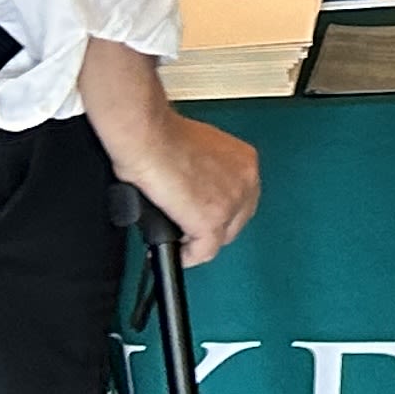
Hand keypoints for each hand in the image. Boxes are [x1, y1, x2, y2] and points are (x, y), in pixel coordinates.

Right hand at [104, 106, 259, 264]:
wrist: (148, 138)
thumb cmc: (161, 137)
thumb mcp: (199, 151)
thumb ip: (206, 170)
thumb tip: (196, 187)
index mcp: (243, 160)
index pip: (240, 198)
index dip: (220, 210)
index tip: (202, 214)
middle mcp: (245, 181)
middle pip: (236, 220)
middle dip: (212, 228)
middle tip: (188, 231)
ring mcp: (231, 202)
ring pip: (221, 237)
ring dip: (198, 241)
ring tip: (178, 240)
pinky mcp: (210, 221)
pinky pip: (204, 252)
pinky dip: (188, 256)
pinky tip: (175, 252)